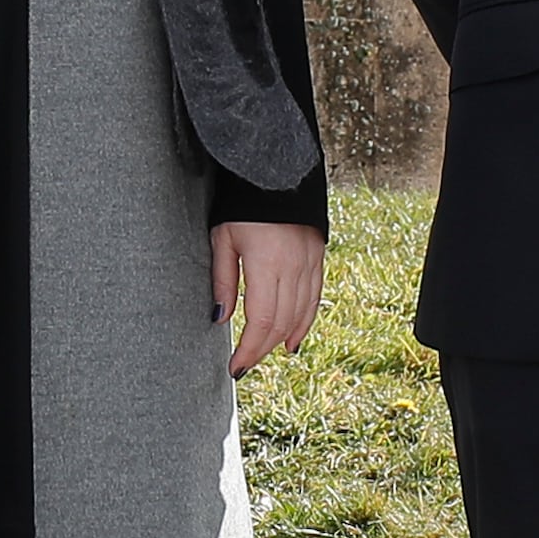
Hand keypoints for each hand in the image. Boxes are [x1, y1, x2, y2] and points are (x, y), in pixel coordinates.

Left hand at [213, 220, 326, 377]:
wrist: (277, 171)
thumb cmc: (242, 205)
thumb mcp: (223, 238)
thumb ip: (223, 279)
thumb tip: (220, 318)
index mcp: (267, 263)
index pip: (261, 320)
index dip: (249, 349)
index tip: (235, 366)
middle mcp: (294, 266)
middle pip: (280, 323)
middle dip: (262, 349)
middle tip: (244, 363)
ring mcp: (310, 262)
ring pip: (300, 314)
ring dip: (281, 339)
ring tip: (264, 354)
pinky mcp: (318, 257)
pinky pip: (314, 298)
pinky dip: (303, 323)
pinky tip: (291, 340)